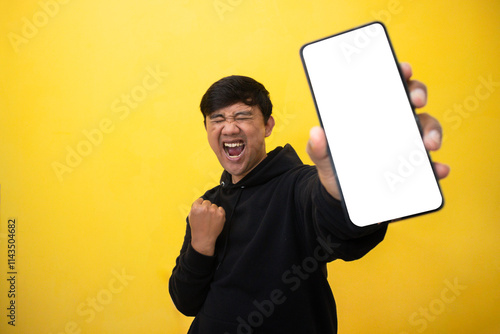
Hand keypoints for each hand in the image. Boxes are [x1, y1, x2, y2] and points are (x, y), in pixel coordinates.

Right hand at [188, 198, 224, 255]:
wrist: (204, 239)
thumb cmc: (197, 229)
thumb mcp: (191, 217)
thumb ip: (195, 208)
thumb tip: (200, 201)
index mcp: (196, 208)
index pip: (200, 200)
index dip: (200, 204)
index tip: (201, 208)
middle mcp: (204, 208)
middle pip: (207, 202)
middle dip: (206, 207)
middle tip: (206, 215)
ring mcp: (213, 211)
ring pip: (214, 205)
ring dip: (212, 210)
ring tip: (210, 219)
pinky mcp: (221, 214)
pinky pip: (221, 208)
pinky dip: (219, 212)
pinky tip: (215, 219)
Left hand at [307, 62, 449, 199]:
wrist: (338, 194)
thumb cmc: (334, 165)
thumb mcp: (322, 155)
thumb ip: (317, 146)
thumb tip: (316, 132)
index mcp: (372, 112)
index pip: (389, 85)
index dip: (399, 73)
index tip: (402, 70)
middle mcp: (393, 122)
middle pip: (412, 99)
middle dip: (418, 94)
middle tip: (415, 102)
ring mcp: (406, 143)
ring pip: (428, 128)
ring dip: (432, 132)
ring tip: (428, 144)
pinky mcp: (413, 167)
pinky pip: (430, 164)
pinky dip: (436, 167)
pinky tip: (438, 170)